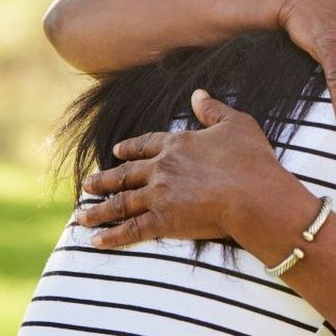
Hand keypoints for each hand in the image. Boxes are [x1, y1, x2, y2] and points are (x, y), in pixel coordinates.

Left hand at [78, 90, 303, 247]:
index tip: (116, 151)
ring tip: (81, 216)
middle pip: (126, 173)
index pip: (145, 144)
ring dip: (99, 210)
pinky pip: (132, 230)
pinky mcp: (163, 222)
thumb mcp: (236, 124)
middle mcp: (161, 168)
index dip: (129, 148)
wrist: (254, 195)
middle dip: (104, 180)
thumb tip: (198, 94)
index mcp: (177, 144)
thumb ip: (213, 110)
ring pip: (121, 202)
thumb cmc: (251, 159)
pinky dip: (113, 237)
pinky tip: (96, 241)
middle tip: (87, 185)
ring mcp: (159, 196)